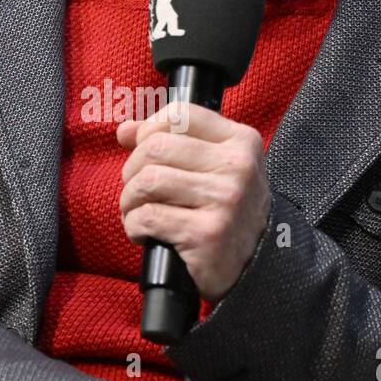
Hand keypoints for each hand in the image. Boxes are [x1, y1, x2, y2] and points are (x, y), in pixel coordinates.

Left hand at [117, 101, 271, 301]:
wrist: (255, 266)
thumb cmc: (227, 211)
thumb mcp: (213, 167)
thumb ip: (172, 141)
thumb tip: (125, 130)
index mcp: (241, 141)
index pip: (180, 114)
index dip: (149, 129)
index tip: (143, 149)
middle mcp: (237, 167)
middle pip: (155, 147)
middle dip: (132, 170)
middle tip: (138, 190)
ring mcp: (224, 200)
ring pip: (147, 181)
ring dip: (129, 201)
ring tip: (138, 212)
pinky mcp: (207, 234)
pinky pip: (147, 217)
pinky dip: (134, 226)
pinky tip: (144, 233)